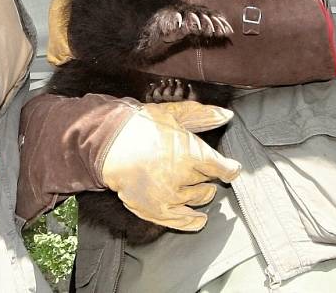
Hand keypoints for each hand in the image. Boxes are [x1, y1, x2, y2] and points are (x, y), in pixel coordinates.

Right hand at [101, 101, 240, 231]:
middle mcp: (182, 177)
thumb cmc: (137, 126)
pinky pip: (183, 221)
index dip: (228, 168)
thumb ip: (202, 116)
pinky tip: (199, 219)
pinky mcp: (156, 210)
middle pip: (208, 181)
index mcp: (189, 152)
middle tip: (199, 169)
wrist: (105, 143)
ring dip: (201, 193)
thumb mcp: (171, 114)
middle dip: (207, 175)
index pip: (221, 167)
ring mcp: (169, 196)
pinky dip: (194, 221)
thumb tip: (227, 116)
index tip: (230, 168)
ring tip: (196, 187)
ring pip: (199, 199)